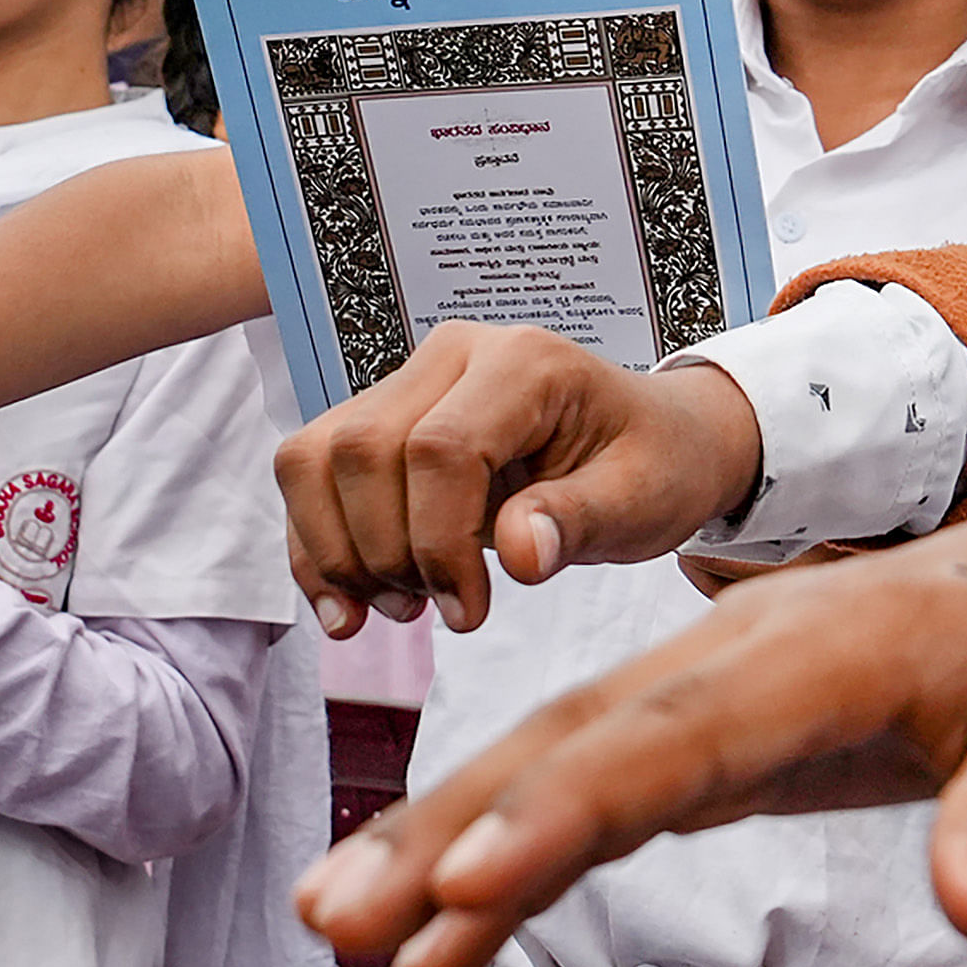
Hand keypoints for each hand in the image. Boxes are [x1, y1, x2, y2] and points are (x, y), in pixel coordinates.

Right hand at [277, 326, 765, 636]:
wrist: (653, 442)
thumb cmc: (654, 464)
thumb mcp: (643, 500)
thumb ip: (580, 521)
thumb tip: (518, 555)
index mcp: (524, 363)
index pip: (440, 447)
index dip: (438, 542)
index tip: (468, 610)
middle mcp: (454, 355)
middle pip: (361, 449)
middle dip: (384, 551)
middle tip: (437, 610)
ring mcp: (410, 381)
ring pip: (315, 456)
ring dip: (337, 550)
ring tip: (399, 607)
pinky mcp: (383, 419)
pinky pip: (311, 474)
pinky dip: (316, 546)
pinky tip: (348, 608)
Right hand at [296, 458, 966, 966]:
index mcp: (819, 647)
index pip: (670, 740)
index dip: (563, 813)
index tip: (464, 883)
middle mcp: (738, 652)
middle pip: (571, 743)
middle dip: (447, 829)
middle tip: (334, 917)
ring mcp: (716, 684)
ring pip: (558, 759)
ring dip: (447, 838)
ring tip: (338, 927)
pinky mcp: (719, 729)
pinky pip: (596, 790)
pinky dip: (517, 852)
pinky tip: (446, 927)